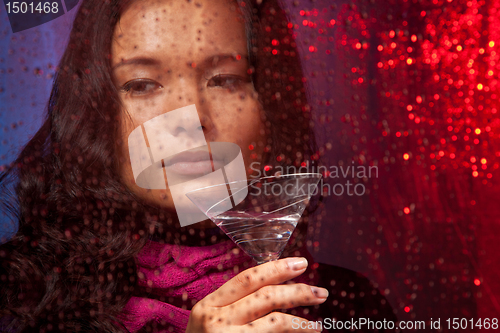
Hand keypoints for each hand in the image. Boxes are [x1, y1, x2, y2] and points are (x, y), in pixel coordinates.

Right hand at [185, 257, 327, 332]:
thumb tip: (278, 290)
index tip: (301, 263)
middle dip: (298, 292)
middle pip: (265, 298)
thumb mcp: (210, 321)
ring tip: (316, 326)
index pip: (248, 279)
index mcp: (208, 306)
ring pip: (274, 322)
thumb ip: (235, 306)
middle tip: (321, 293)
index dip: (277, 268)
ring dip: (301, 322)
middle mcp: (215, 321)